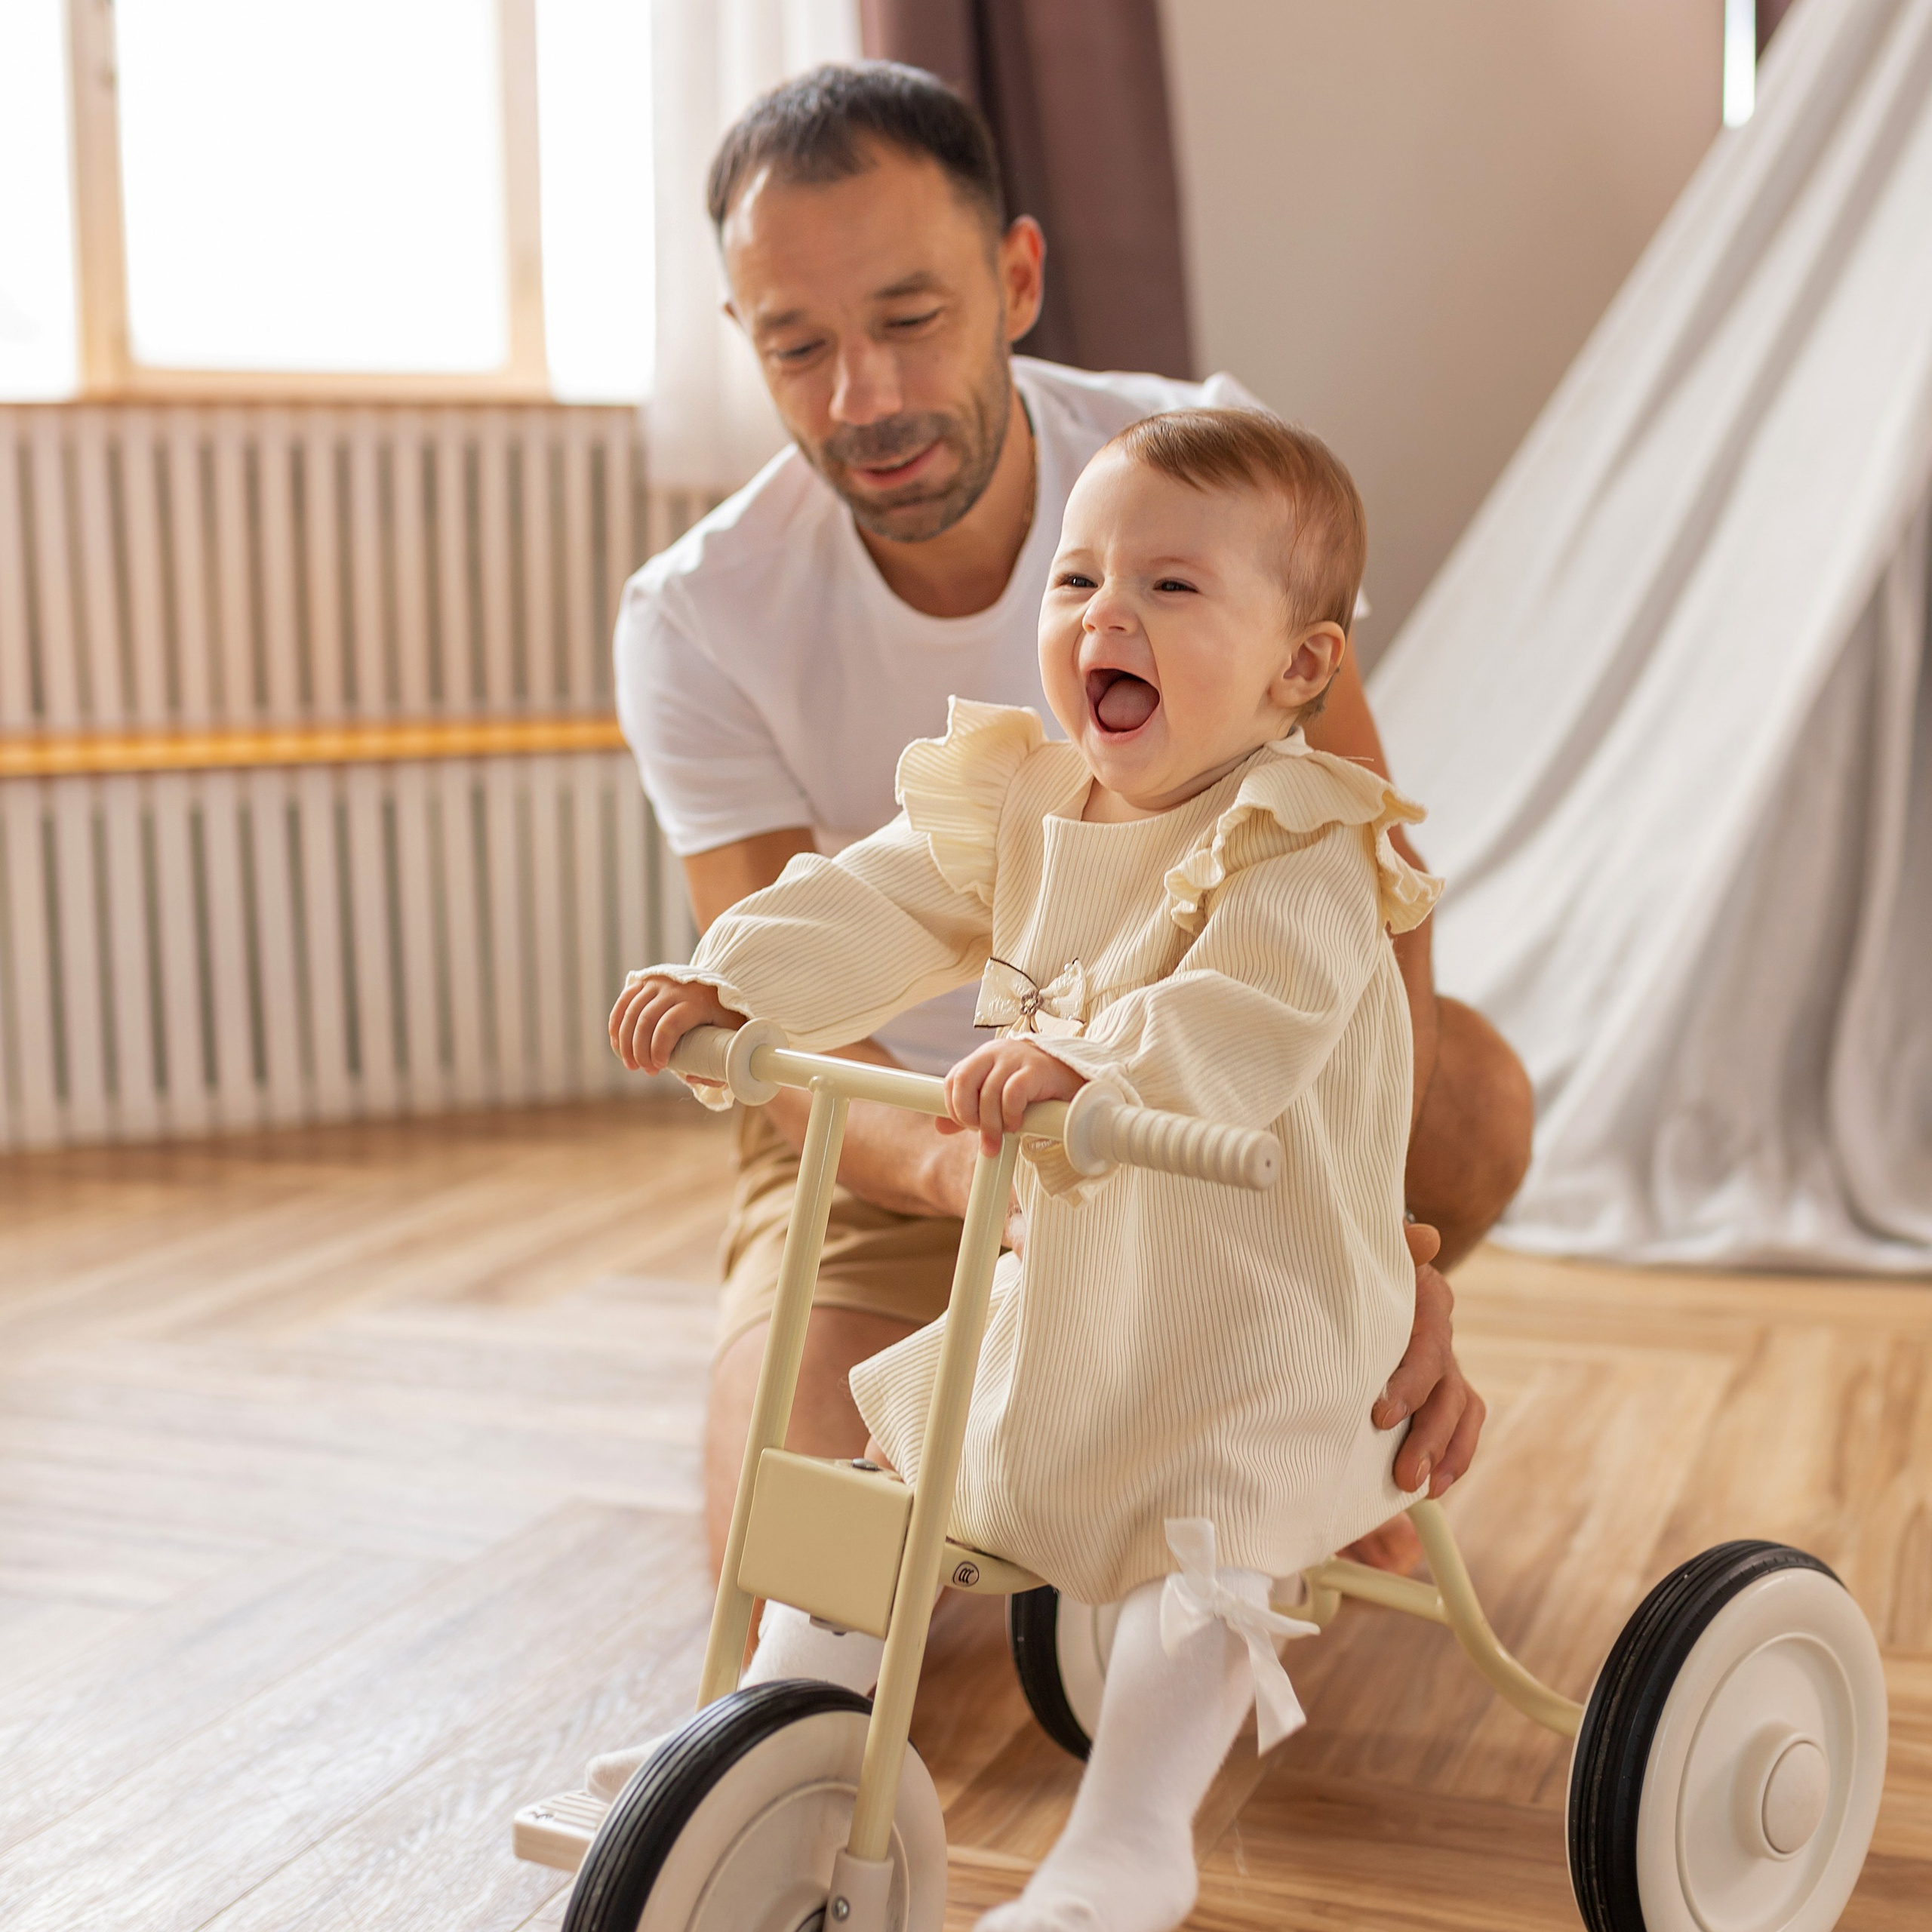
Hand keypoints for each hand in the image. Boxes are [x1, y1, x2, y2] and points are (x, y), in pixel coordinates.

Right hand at [608, 973, 742, 1073]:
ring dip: (625, 1041)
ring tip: (630, 1063)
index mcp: (699, 1001)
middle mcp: (676, 988)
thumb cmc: (725, 1017)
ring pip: (632, 1011)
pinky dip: (617, 1023)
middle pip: (647, 1019)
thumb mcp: (732, 1036)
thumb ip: (719, 1062)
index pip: (670, 1025)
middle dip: (640, 1049)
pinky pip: (624, 1001)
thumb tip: (691, 1077)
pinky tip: (616, 1043)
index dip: (658, 1048)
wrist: (717, 987)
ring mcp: (659, 982)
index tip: (658, 1067)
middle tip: (644, 1069)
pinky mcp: (647, 981)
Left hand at [940, 1038, 1085, 1155]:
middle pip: (964, 1081)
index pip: (954, 1079)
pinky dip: (1010, 1114)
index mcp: (982, 1057)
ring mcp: (1016, 1058)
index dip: (954, 1106)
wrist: (1072, 1078)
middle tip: (979, 1134)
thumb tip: (940, 1126)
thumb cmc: (1032, 1089)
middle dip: (966, 1113)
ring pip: (989, 1092)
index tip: (967, 1126)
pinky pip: (1013, 1093)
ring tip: (999, 1139)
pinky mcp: (1036, 1069)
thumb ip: (970, 1109)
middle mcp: (996, 1053)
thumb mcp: (997, 1097)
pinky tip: (1017, 1125)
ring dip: (990, 1123)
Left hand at [1374, 1221, 1485, 1496]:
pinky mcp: (1442, 1388)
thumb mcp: (1368, 1253)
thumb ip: (1395, 1246)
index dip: (1410, 1383)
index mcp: (1425, 1300)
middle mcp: (1440, 1333)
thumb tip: (1425, 1235)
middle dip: (1427, 1434)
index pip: (1427, 1346)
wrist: (1356, 1271)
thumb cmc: (1354, 1265)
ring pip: (1459, 1410)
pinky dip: (1453, 1457)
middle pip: (1446, 1388)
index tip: (1379, 1415)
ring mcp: (1445, 1362)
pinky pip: (1463, 1424)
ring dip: (1443, 1452)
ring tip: (1420, 1488)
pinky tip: (1432, 1487)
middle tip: (1403, 1474)